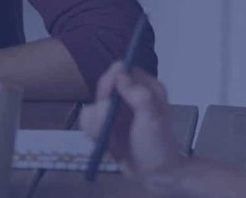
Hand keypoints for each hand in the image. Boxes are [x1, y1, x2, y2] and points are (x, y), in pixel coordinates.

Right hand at [78, 62, 183, 179]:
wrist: (154, 175)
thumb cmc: (157, 147)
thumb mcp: (152, 120)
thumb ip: (138, 95)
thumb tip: (120, 72)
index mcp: (146, 88)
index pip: (121, 69)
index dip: (112, 80)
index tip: (109, 96)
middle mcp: (130, 95)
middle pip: (103, 86)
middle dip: (103, 107)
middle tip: (110, 122)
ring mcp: (117, 110)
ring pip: (93, 104)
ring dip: (97, 123)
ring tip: (111, 138)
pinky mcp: (106, 124)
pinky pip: (88, 119)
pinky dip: (92, 131)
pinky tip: (106, 142)